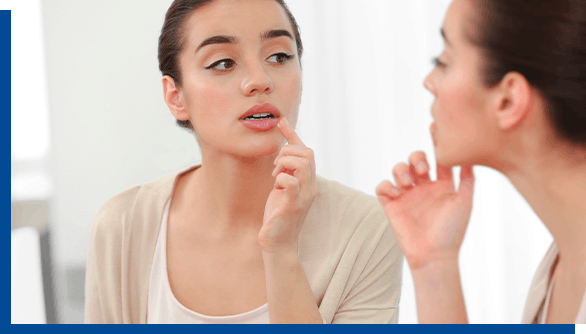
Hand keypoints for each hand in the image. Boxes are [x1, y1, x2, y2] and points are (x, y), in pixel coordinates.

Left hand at [259, 117, 317, 253]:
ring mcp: (304, 196)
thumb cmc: (278, 215)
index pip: (306, 151)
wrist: (278, 244)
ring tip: (275, 176)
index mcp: (309, 181)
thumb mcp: (282, 188)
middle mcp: (311, 186)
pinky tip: (275, 185)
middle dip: (286, 152)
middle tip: (275, 167)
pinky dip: (281, 177)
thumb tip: (281, 152)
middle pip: (307, 153)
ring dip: (283, 163)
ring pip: (302, 163)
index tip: (281, 122)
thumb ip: (285, 171)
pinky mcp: (293, 205)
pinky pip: (291, 182)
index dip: (293, 135)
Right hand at [376, 151, 474, 269]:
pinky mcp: (391, 205)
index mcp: (442, 185)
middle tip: (423, 171)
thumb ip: (467, 179)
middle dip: (417, 158)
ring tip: (408, 184)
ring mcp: (407, 195)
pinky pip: (382, 186)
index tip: (435, 127)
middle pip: (415, 159)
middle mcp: (423, 187)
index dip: (435, 142)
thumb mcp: (465, 202)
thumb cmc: (452, 232)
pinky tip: (397, 193)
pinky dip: (387, 185)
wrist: (434, 255)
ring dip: (401, 170)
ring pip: (398, 169)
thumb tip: (470, 155)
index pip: (438, 159)